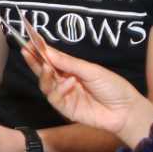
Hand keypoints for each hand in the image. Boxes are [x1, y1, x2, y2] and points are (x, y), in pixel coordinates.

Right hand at [23, 42, 150, 139]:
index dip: (40, 51)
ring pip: (45, 85)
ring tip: (48, 67)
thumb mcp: (91, 70)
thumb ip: (68, 63)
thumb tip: (48, 51)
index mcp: (72, 69)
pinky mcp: (66, 109)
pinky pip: (54, 98)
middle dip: (34, 61)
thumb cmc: (113, 87)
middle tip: (26, 51)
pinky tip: (69, 83)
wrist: (125, 110)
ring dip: (44, 75)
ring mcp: (65, 95)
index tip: (30, 41)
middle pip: (44, 71)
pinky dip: (59, 90)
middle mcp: (65, 81)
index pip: (52, 58)